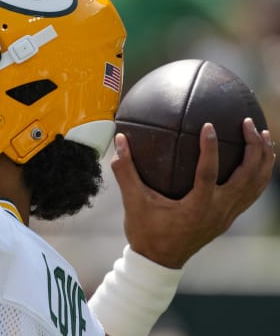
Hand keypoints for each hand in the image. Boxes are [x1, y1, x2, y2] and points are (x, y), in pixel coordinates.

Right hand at [112, 118, 274, 268]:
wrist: (159, 261)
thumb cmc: (146, 231)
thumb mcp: (133, 201)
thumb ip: (126, 171)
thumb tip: (120, 140)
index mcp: (196, 208)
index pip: (209, 174)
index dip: (210, 149)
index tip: (208, 125)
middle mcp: (218, 211)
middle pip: (248, 177)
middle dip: (254, 147)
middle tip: (248, 123)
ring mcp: (227, 215)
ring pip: (257, 184)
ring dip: (263, 159)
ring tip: (264, 134)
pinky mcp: (229, 217)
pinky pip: (253, 192)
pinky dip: (259, 173)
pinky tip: (257, 158)